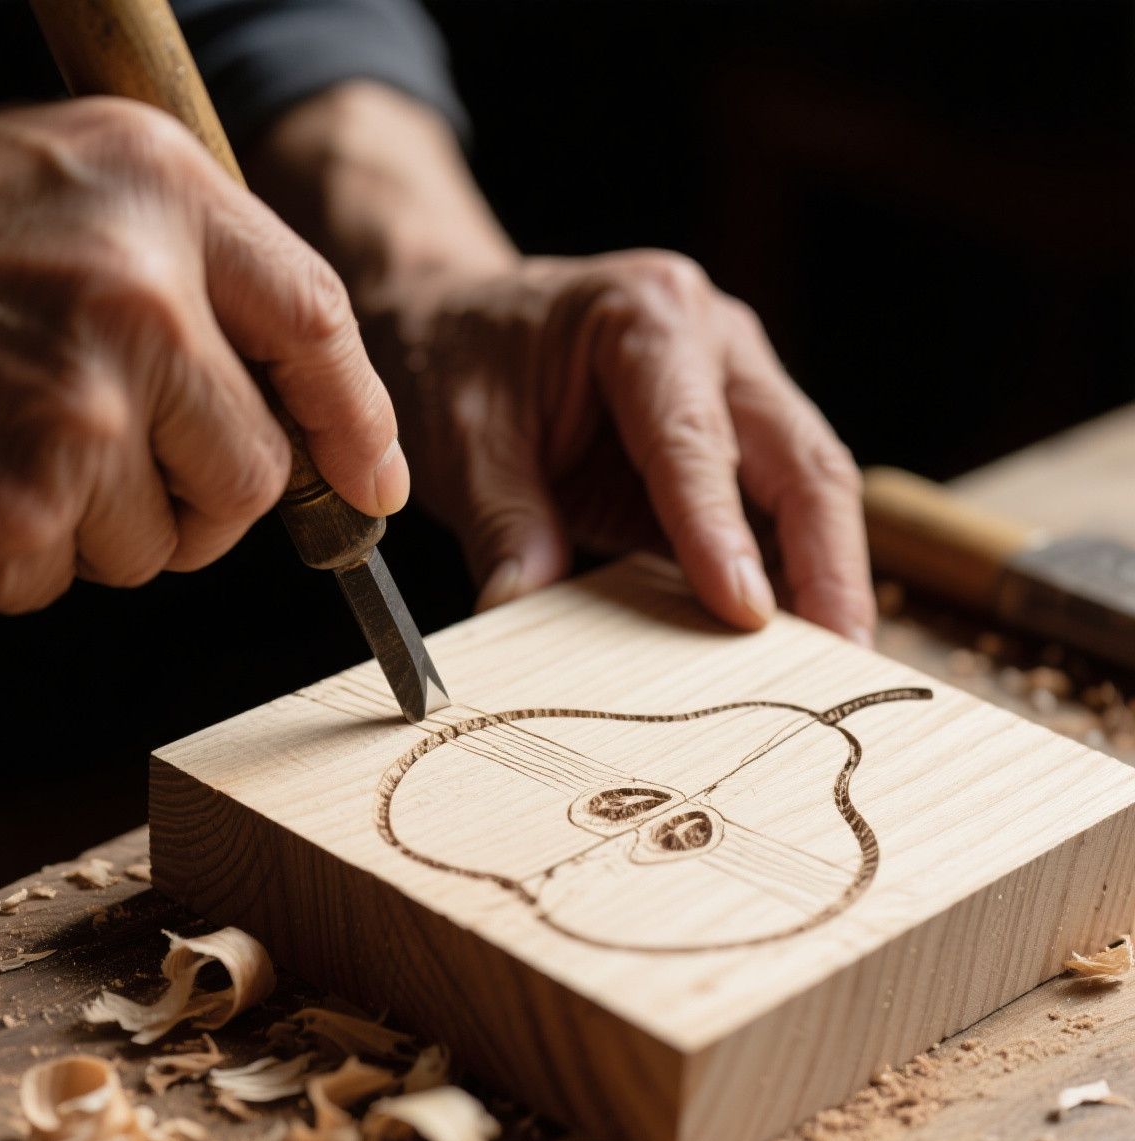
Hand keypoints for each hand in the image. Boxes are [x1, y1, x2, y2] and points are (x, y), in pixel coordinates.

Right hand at [0, 99, 403, 611]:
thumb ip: (194, 277)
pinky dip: (10, 555)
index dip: (357, 423)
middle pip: (256, 475)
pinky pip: (61, 580)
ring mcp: (75, 408)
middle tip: (102, 456)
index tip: (373, 484)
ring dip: (91, 525)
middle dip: (198, 498)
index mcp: (156, 191)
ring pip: (161, 546)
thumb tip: (323, 430)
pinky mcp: (10, 507)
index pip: (318, 324)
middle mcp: (136, 294)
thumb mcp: (59, 186)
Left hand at [371, 250, 873, 643]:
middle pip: (802, 459)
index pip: (695, 441)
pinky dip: (790, 574)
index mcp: (646, 318)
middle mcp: (714, 343)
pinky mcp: (730, 442)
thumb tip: (523, 606)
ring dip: (827, 577)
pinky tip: (795, 638)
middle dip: (828, 564)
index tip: (746, 612)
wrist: (457, 320)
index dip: (722, 531)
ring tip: (835, 665)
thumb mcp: (461, 439)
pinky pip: (777, 511)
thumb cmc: (460, 362)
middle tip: (840, 657)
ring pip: (811, 486)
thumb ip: (502, 521)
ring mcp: (735, 388)